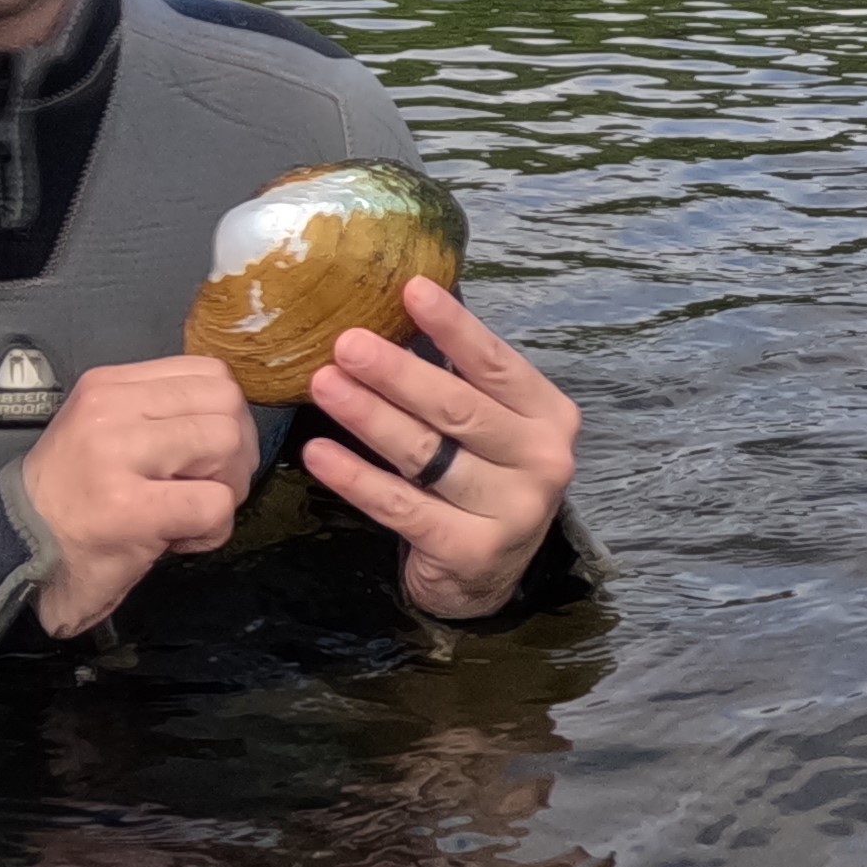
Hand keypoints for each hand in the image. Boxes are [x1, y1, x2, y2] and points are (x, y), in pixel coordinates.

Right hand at [19, 352, 259, 637]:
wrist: (15, 554)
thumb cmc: (72, 501)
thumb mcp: (105, 433)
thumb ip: (157, 415)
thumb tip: (230, 418)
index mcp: (109, 386)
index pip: (208, 373)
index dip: (226, 416)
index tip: (204, 457)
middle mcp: (110, 409)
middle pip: (226, 403)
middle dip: (236, 454)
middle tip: (208, 489)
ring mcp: (116, 454)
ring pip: (226, 443)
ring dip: (227, 489)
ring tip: (191, 513)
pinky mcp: (129, 508)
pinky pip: (214, 504)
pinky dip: (212, 530)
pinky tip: (179, 541)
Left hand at [303, 277, 579, 626]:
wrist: (486, 576)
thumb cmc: (481, 480)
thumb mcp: (490, 427)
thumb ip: (460, 380)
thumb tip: (394, 312)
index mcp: (548, 416)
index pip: (496, 364)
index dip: (453, 326)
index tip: (411, 289)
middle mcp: (542, 461)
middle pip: (457, 408)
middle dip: (396, 373)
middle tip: (345, 344)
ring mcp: (511, 510)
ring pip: (426, 454)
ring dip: (368, 416)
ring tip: (323, 385)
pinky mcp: (471, 550)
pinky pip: (401, 506)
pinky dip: (356, 478)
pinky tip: (319, 454)